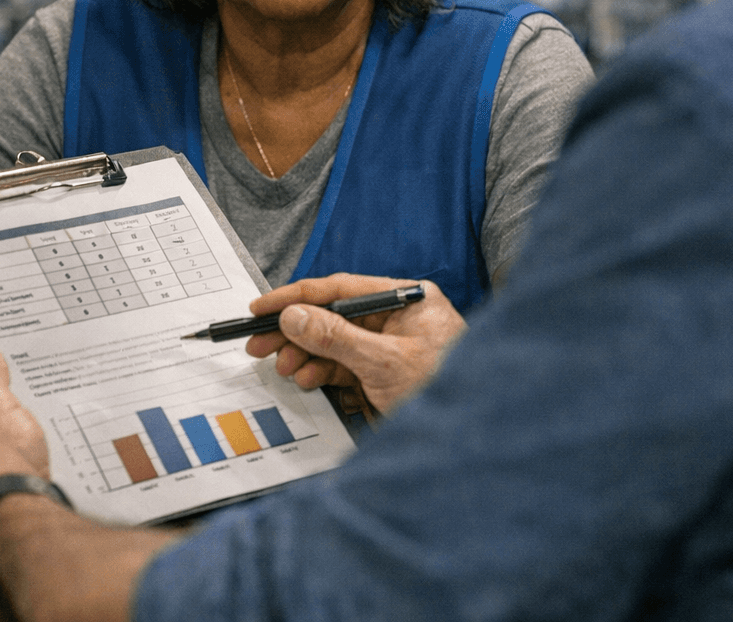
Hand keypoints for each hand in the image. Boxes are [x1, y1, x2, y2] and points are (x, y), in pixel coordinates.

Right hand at [244, 274, 466, 413]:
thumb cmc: (449, 391)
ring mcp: (391, 347)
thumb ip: (336, 337)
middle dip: (295, 331)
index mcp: (406, 299)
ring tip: (283, 368)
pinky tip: (306, 378)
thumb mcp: (386, 363)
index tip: (262, 308)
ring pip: (335, 343)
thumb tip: (294, 316)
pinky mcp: (385, 374)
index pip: (341, 289)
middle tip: (258, 343)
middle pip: (333, 316)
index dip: (297, 297)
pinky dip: (322, 372)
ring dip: (305, 355)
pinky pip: (344, 366)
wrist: (474, 443)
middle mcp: (398, 318)